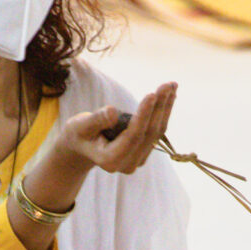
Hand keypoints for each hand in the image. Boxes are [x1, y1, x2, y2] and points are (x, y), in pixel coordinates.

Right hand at [55, 81, 176, 174]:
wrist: (82, 146)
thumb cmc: (79, 133)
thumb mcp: (81, 125)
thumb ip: (97, 120)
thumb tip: (113, 111)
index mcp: (110, 160)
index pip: (133, 136)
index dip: (144, 115)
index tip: (152, 94)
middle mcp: (126, 164)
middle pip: (148, 134)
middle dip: (160, 108)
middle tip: (168, 84)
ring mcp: (136, 161)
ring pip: (156, 132)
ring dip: (165, 108)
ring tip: (171, 85)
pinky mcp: (143, 153)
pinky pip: (156, 132)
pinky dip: (162, 113)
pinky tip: (169, 96)